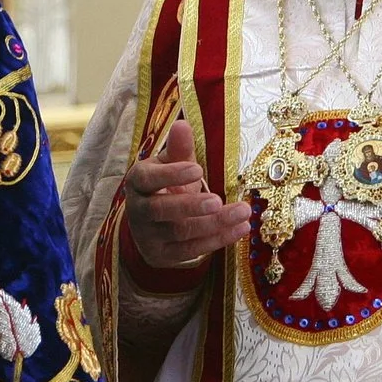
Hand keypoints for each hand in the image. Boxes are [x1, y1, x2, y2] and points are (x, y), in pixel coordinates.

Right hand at [123, 119, 250, 270]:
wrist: (151, 223)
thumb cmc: (165, 186)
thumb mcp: (170, 165)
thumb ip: (179, 149)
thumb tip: (182, 125)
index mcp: (138, 183)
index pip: (148, 179)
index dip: (171, 176)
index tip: (198, 169)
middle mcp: (138, 211)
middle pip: (163, 210)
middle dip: (192, 206)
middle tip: (218, 201)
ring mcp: (149, 236)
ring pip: (181, 232)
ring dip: (215, 224)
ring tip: (242, 212)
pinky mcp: (163, 255)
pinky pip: (192, 250)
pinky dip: (218, 240)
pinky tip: (241, 229)